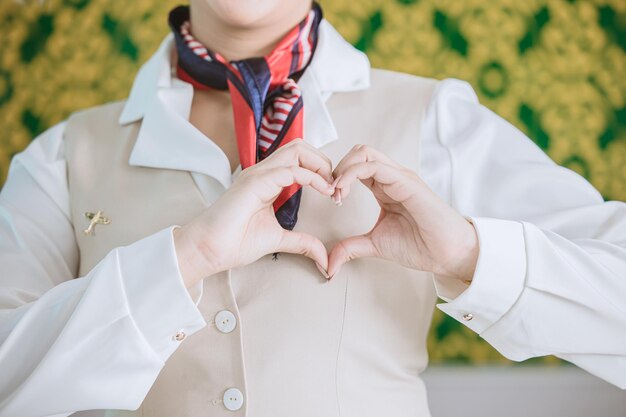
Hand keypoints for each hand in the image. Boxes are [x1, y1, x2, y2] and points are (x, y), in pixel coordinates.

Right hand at [174, 139, 335, 287]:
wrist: (207, 250)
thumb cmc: (233, 243)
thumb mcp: (277, 240)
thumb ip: (301, 243)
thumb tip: (324, 258)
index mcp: (267, 181)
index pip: (299, 159)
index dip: (322, 171)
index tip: (336, 193)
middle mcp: (263, 172)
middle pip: (301, 147)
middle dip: (324, 162)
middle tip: (336, 186)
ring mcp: (258, 174)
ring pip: (297, 150)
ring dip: (320, 165)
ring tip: (332, 187)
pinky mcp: (256, 182)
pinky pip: (291, 170)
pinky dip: (313, 177)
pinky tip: (324, 191)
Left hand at [327, 144, 478, 282]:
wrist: (447, 254)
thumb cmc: (420, 246)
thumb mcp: (375, 244)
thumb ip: (351, 248)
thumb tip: (329, 263)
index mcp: (385, 187)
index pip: (356, 166)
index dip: (338, 178)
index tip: (332, 200)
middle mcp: (392, 177)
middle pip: (358, 152)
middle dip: (338, 168)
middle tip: (331, 193)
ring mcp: (399, 176)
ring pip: (363, 153)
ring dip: (342, 169)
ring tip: (337, 194)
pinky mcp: (405, 181)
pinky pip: (373, 166)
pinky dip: (351, 174)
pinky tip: (344, 193)